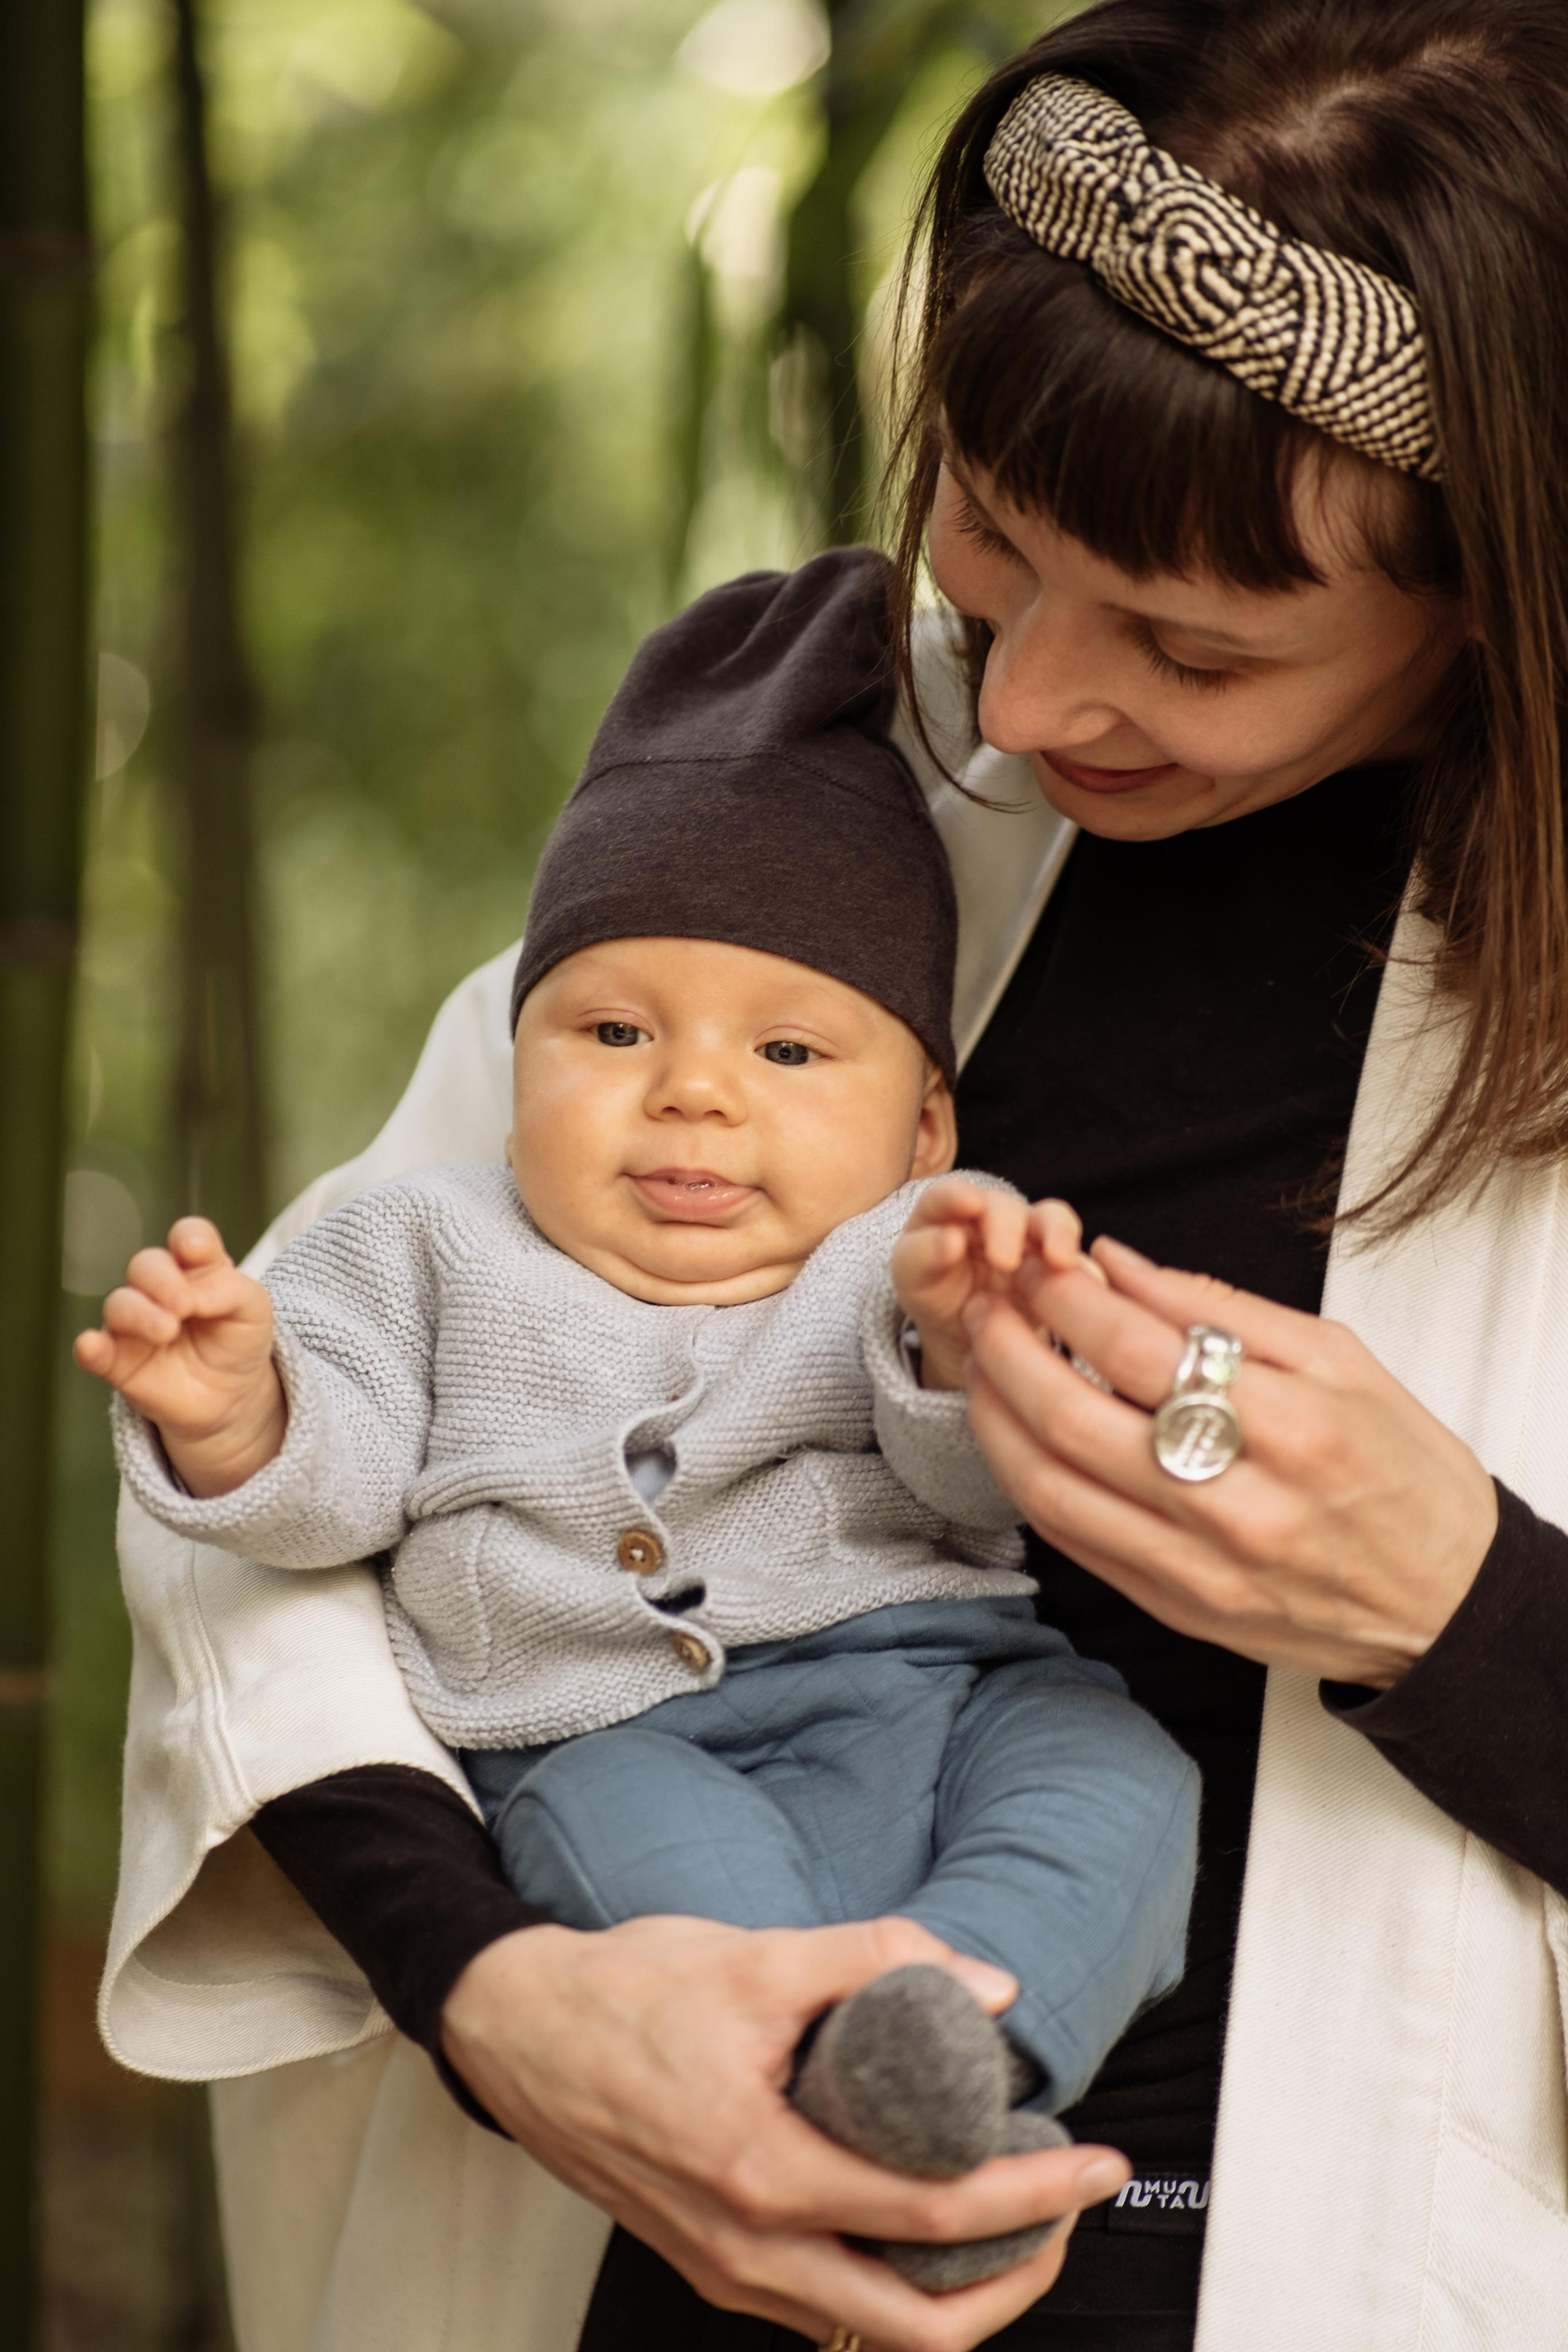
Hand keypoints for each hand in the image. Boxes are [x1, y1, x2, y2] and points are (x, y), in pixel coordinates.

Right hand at [73, 1216, 286, 1497]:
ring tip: (166, 1331)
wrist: (231, 1398)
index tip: (194, 1249)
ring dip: (139, 1313)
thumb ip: (230, 1291)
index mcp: (197, 1267)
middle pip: (146, 1265)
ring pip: (119, 1303)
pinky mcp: (117, 1361)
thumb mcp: (253, 1311)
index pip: (188, 1238)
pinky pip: (94, 1350)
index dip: (189, 1238)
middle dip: (163, 1280)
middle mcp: (160, 1288)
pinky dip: (90, 1347)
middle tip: (184, 1306)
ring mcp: (135, 1323)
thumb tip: (192, 1296)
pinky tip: (92, 1346)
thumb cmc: (239, 1341)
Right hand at [441, 1914, 1129, 2351]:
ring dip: (954, 2295)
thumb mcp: (755, 1957)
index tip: (1096, 2168)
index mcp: (762, 2174)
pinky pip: (823, 2311)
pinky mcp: (710, 2263)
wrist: (516, 2032)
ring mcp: (725, 2269)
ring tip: (1008, 2220)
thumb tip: (984, 1987)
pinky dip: (890, 2288)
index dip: (1034, 2196)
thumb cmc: (623, 1991)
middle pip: (915, 2328)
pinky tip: (918, 2224)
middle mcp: (746, 2248)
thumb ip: (874, 1960)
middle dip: (1015, 2280)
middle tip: (1067, 2213)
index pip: (934, 2214)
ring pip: (869, 2333)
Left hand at [893, 1181, 1091, 1391]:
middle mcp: (993, 1215)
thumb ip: (923, 1256)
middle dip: (1006, 1227)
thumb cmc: (933, 1291)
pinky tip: (1088, 1284)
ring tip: (1058, 1261)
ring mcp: (1030, 1235)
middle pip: (1004, 1208)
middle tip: (1003, 1261)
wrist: (966, 1329)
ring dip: (1057, 1235)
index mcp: (948, 1210)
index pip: (948, 1195)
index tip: (968, 1204)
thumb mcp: (914, 1278)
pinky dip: (1085, 1271)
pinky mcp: (1058, 1265)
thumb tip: (951, 1239)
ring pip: (1051, 1221)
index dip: (957, 1196)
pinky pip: (1078, 1261)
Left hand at [963, 1232, 1497, 1687]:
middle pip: (1077, 1419)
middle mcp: (1240, 1507)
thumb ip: (1224, 1308)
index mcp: (1293, 1430)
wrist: (1448, 1605)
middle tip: (991, 1304)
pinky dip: (1027, 1480)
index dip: (1069, 1299)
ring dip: (997, 1417)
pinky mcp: (1177, 1609)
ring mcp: (1201, 1569)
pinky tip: (1013, 1435)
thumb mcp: (1344, 1361)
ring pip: (1054, 1487)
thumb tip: (1120, 1262)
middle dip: (1012, 1350)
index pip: (1140, 1351)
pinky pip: (1073, 1541)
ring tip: (983, 1363)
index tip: (1041, 1264)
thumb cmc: (1405, 1473)